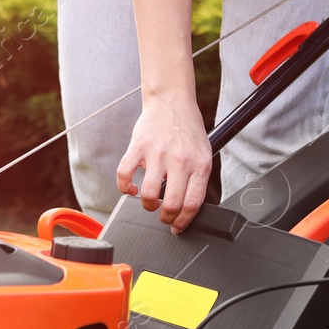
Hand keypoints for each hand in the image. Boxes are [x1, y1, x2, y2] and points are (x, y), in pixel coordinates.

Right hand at [116, 95, 212, 232]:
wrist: (172, 101)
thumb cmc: (187, 129)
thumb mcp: (203, 153)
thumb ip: (196, 178)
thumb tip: (187, 207)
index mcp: (199, 164)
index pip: (192, 204)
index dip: (183, 222)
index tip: (177, 227)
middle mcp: (179, 160)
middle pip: (171, 204)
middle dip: (165, 218)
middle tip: (163, 216)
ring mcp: (157, 153)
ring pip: (147, 195)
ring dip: (146, 205)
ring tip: (149, 202)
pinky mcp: (138, 147)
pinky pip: (124, 175)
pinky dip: (125, 188)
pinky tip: (130, 188)